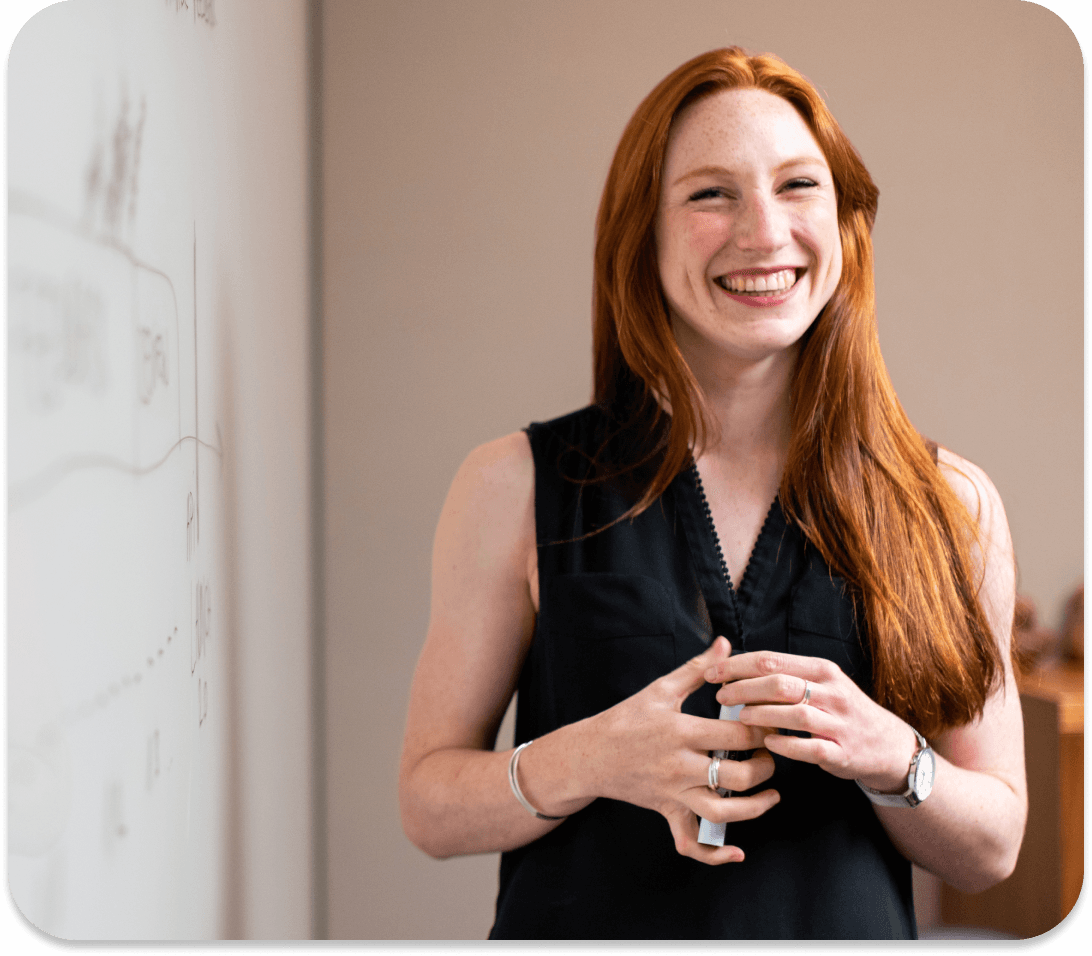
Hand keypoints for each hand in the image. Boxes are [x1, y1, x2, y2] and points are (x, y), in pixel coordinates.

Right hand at [588, 636, 779, 862]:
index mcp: (681, 731)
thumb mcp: (660, 689)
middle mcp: (680, 766)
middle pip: (738, 777)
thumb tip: (725, 644)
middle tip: (773, 754)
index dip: (763, 730)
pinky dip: (714, 855)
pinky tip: (737, 852)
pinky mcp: (667, 812)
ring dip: (755, 808)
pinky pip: (691, 843)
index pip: (736, 736)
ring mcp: (674, 793)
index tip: (773, 722)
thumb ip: (697, 668)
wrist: (590, 754)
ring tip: (771, 794)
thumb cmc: (626, 718)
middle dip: (766, 767)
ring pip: (723, 813)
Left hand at [705, 650, 919, 792]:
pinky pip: (810, 747)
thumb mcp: (821, 683)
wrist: (887, 745)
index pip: (772, 660)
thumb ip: (786, 674)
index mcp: (821, 670)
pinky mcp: (841, 751)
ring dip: (761, 714)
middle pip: (779, 683)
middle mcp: (831, 692)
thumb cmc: (841, 710)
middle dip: (744, 688)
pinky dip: (786, 744)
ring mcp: (838, 722)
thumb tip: (737, 667)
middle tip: (720, 696)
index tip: (713, 672)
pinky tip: (767, 742)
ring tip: (739, 717)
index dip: (738, 665)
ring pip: (794, 713)